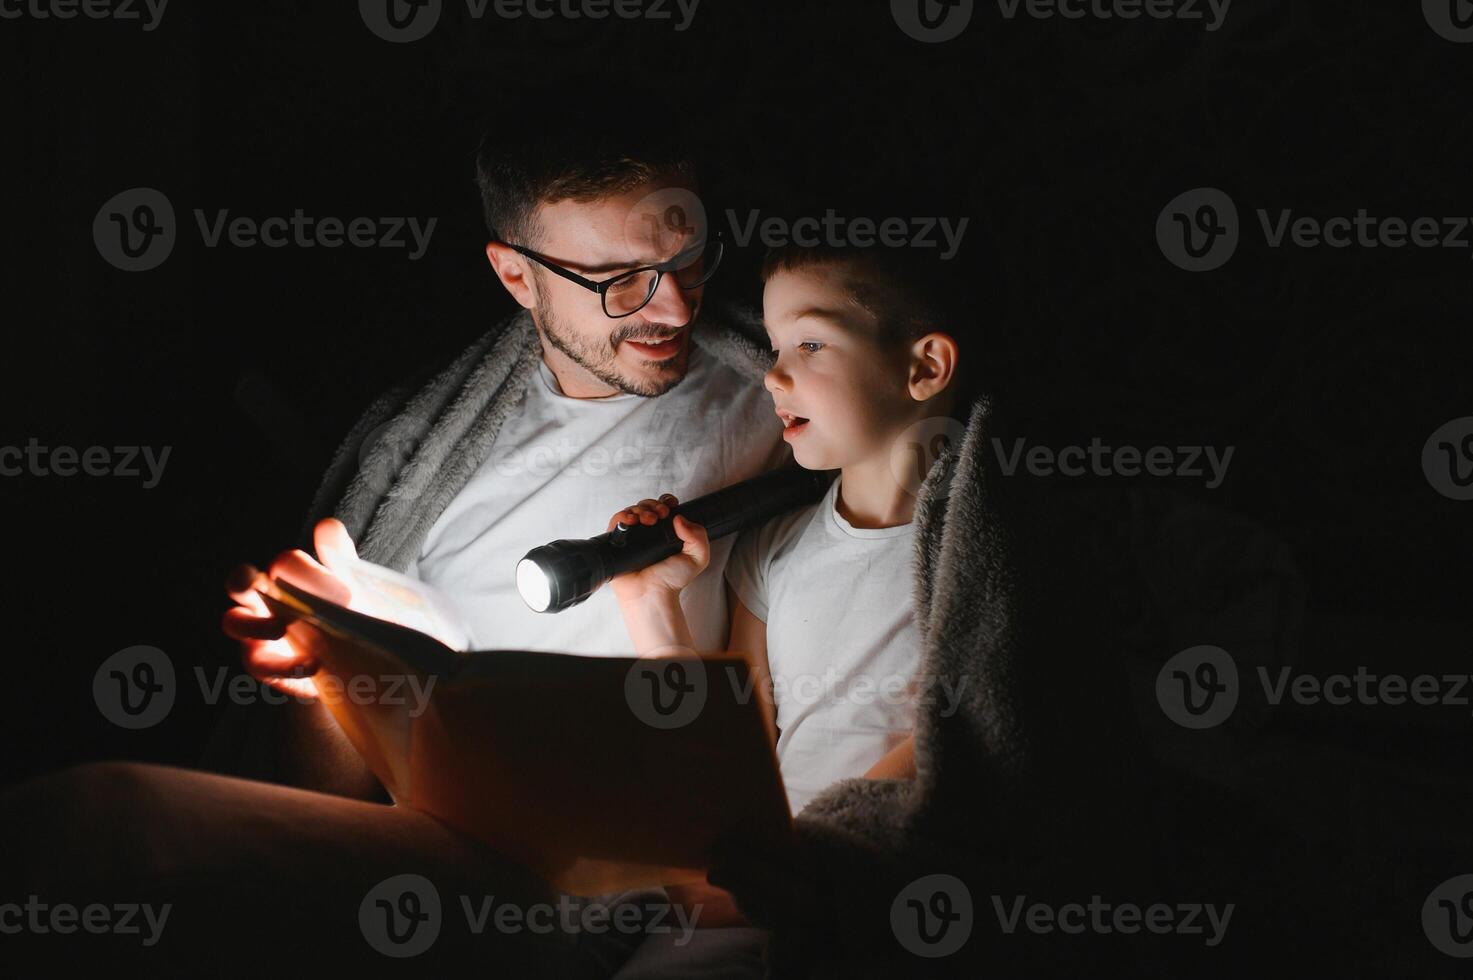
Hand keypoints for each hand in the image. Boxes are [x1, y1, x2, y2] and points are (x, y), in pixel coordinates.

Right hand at [221, 518, 359, 698]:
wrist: (359, 658)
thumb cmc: (347, 613)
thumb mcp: (350, 586)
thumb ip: (339, 558)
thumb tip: (327, 526)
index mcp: (284, 578)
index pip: (282, 563)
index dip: (298, 571)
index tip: (333, 589)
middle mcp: (263, 601)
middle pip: (238, 583)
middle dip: (243, 581)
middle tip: (255, 583)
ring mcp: (258, 633)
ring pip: (235, 623)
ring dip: (256, 626)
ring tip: (281, 629)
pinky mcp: (265, 665)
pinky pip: (259, 664)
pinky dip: (283, 666)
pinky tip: (311, 665)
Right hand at [605, 493, 709, 602]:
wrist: (653, 595)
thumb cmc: (672, 580)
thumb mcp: (698, 557)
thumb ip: (699, 536)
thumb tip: (680, 518)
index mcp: (666, 531)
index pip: (663, 506)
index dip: (666, 501)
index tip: (671, 506)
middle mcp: (648, 531)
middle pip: (647, 505)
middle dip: (654, 505)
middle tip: (661, 514)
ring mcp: (632, 536)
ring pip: (633, 510)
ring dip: (641, 509)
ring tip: (649, 520)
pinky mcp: (616, 541)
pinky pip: (616, 521)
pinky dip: (623, 516)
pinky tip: (632, 521)